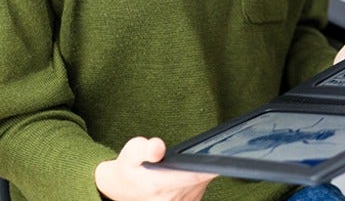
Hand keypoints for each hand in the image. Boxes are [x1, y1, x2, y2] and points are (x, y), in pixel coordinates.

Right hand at [95, 136, 216, 200]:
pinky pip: (200, 189)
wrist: (123, 189)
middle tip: (209, 151)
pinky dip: (200, 179)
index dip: (208, 166)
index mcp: (157, 185)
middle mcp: (170, 199)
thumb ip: (145, 148)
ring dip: (203, 172)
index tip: (220, 156)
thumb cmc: (129, 167)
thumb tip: (158, 148)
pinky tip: (193, 171)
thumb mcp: (132, 151)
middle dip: (205, 164)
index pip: (193, 176)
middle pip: (202, 179)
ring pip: (203, 184)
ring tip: (195, 161)